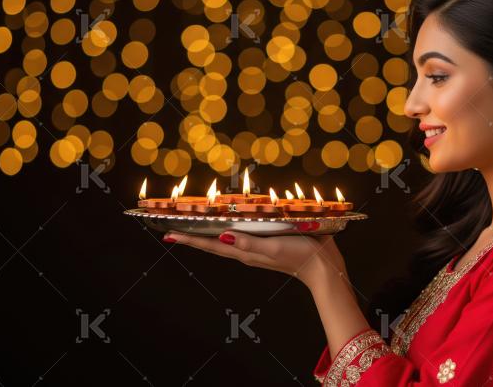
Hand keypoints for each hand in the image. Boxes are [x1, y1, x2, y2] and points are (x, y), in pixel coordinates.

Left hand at [163, 226, 347, 288]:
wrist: (323, 268)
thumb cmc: (299, 256)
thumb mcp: (273, 249)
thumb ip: (249, 244)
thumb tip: (223, 238)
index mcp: (244, 253)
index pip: (210, 246)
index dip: (189, 239)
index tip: (168, 235)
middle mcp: (246, 252)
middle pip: (213, 244)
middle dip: (193, 236)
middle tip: (173, 228)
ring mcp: (256, 250)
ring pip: (226, 241)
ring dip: (209, 233)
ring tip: (194, 225)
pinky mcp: (267, 245)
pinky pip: (242, 237)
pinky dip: (230, 230)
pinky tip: (230, 224)